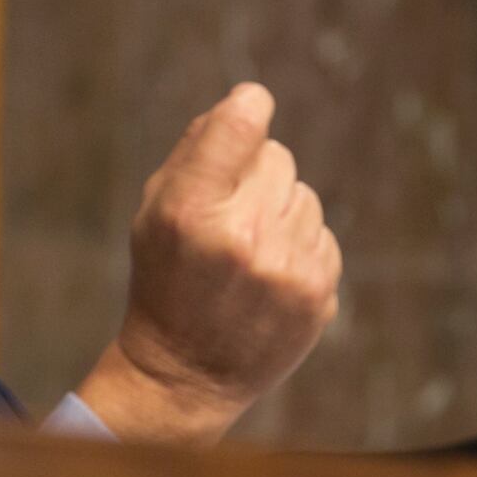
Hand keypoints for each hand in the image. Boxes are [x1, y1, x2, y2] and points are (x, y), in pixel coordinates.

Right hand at [75, 83, 341, 444]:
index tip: (250, 106)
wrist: (186, 373)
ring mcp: (285, 267)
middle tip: (227, 216)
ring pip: (303, 195)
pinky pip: (322, 234)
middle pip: (277, 156)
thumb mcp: (153, 212)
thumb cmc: (165, 279)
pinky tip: (267, 279)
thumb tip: (247, 102)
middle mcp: (242, 235)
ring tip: (246, 254)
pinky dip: (298, 248)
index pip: (240, 123)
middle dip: (254, 175)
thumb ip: (195, 152)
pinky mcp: (318, 292)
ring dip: (279, 213)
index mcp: (191, 209)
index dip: (247, 107)